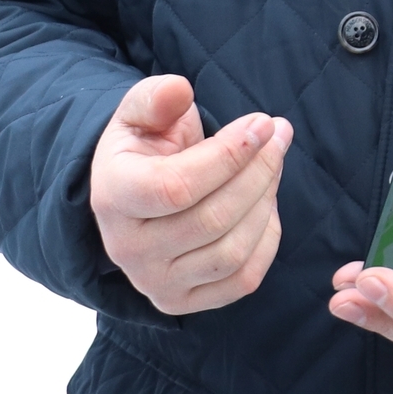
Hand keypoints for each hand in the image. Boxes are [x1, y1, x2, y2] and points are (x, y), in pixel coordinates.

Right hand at [90, 74, 291, 315]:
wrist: (133, 196)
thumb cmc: (143, 147)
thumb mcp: (139, 112)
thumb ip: (156, 98)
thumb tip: (179, 91)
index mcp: (113, 197)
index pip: (176, 188)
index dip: (229, 156)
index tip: (262, 122)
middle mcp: (127, 250)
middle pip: (213, 219)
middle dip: (259, 170)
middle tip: (279, 134)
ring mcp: (155, 283)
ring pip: (231, 251)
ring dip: (266, 201)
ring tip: (274, 163)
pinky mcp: (183, 302)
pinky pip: (242, 280)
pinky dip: (267, 240)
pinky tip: (267, 204)